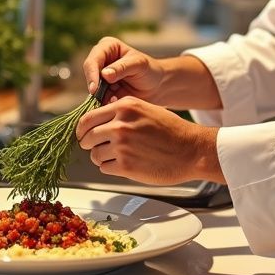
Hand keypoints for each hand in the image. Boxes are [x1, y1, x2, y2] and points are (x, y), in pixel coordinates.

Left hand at [76, 96, 223, 185]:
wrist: (191, 150)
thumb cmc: (171, 131)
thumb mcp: (145, 109)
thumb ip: (121, 112)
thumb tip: (97, 121)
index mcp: (124, 106)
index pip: (88, 119)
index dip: (82, 130)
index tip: (83, 136)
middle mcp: (120, 124)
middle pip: (87, 137)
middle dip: (90, 144)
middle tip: (98, 148)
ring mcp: (122, 145)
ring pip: (94, 154)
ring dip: (102, 158)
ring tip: (119, 156)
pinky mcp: (126, 165)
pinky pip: (104, 168)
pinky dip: (111, 168)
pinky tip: (125, 164)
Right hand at [83, 37, 164, 102]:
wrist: (157, 87)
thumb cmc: (149, 70)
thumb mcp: (139, 65)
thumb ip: (122, 68)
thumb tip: (104, 74)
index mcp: (107, 47)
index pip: (93, 60)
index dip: (92, 74)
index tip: (94, 88)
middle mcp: (101, 60)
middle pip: (89, 74)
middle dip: (94, 87)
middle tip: (99, 99)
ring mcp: (100, 77)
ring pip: (92, 88)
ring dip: (100, 97)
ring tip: (115, 100)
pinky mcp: (103, 91)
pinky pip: (97, 99)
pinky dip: (104, 103)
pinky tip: (115, 103)